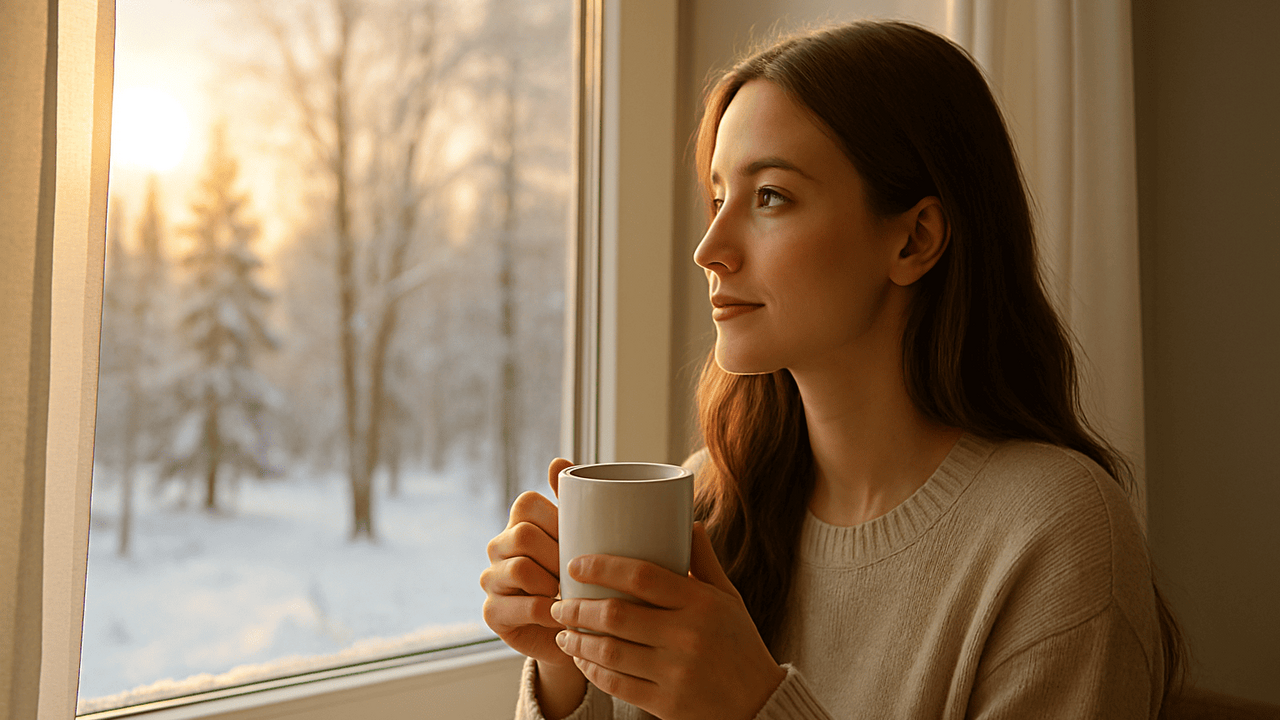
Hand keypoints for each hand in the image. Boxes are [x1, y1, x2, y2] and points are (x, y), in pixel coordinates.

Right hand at [481, 459, 585, 716]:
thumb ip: (572, 502)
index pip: (527, 503)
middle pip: (523, 534)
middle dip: (557, 554)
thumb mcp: (584, 539)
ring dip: (553, 583)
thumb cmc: (584, 579)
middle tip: (581, 572)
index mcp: (520, 522)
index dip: (557, 519)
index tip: (582, 539)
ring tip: (572, 594)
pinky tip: (563, 616)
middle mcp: (499, 547)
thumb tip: (559, 460)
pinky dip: (547, 611)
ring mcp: (492, 579)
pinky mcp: (492, 612)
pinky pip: (520, 606)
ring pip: (519, 569)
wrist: (579, 633)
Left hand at [550, 522, 786, 719]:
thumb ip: (705, 562)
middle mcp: (687, 636)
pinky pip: (617, 685)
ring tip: (563, 632)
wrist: (760, 705)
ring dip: (578, 641)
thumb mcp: (729, 599)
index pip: (643, 576)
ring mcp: (676, 672)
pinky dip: (592, 671)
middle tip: (559, 603)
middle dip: (577, 608)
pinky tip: (582, 660)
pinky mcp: (666, 703)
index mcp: (701, 603)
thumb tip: (689, 521)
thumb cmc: (740, 644)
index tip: (576, 564)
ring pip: (610, 652)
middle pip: (616, 615)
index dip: (603, 567)